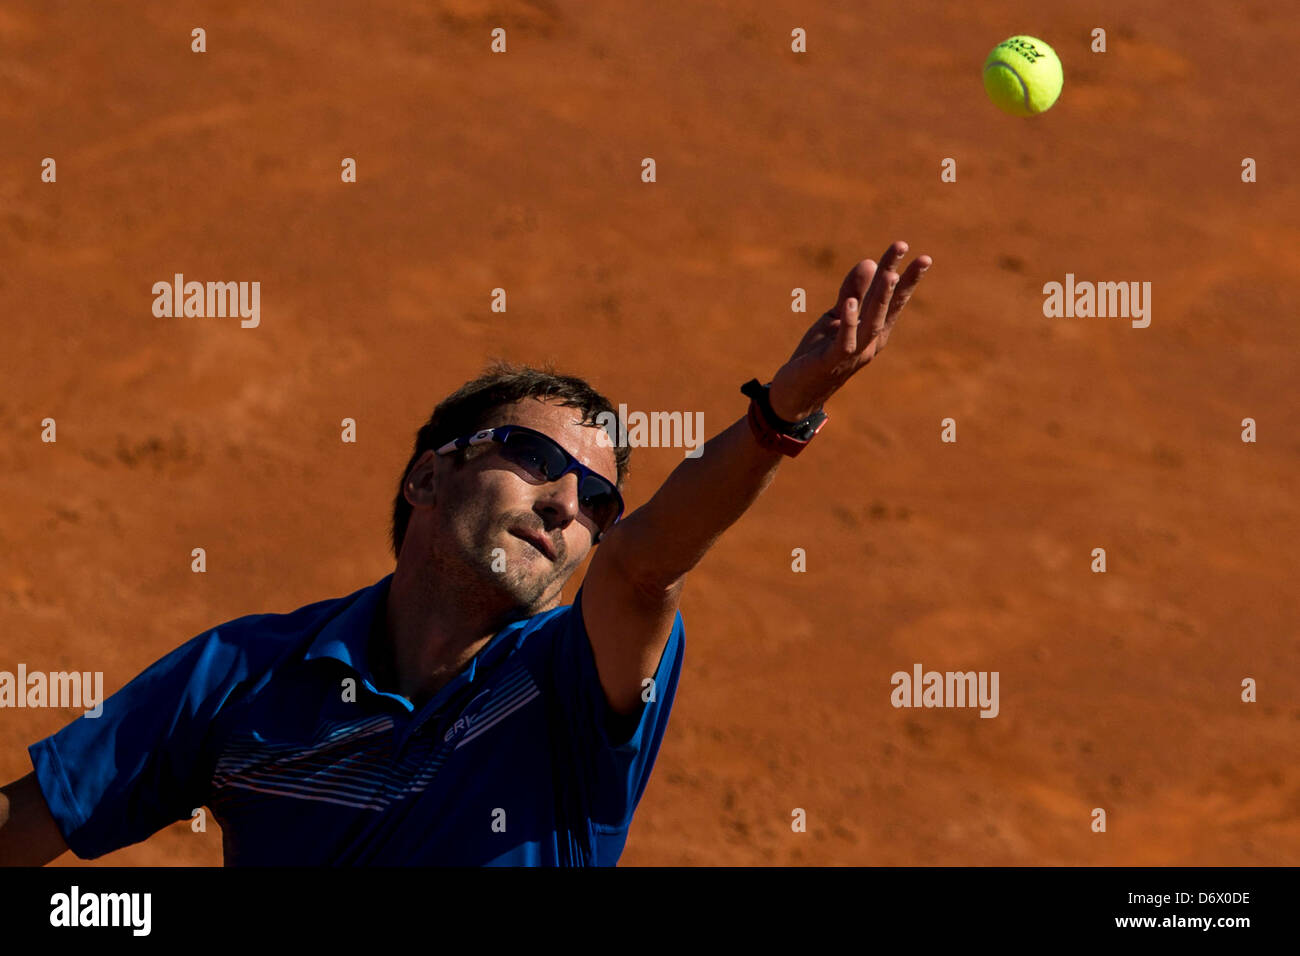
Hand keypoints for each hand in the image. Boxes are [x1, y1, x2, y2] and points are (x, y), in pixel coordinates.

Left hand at [767, 241, 931, 420]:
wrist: (796, 393)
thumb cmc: (819, 353)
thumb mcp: (835, 317)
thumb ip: (851, 292)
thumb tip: (870, 262)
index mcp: (873, 331)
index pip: (893, 300)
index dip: (906, 278)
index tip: (923, 256)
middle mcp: (870, 342)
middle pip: (886, 307)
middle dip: (900, 280)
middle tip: (915, 255)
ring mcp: (853, 353)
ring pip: (871, 323)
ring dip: (880, 299)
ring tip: (889, 274)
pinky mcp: (832, 362)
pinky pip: (844, 342)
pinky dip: (848, 323)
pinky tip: (850, 303)